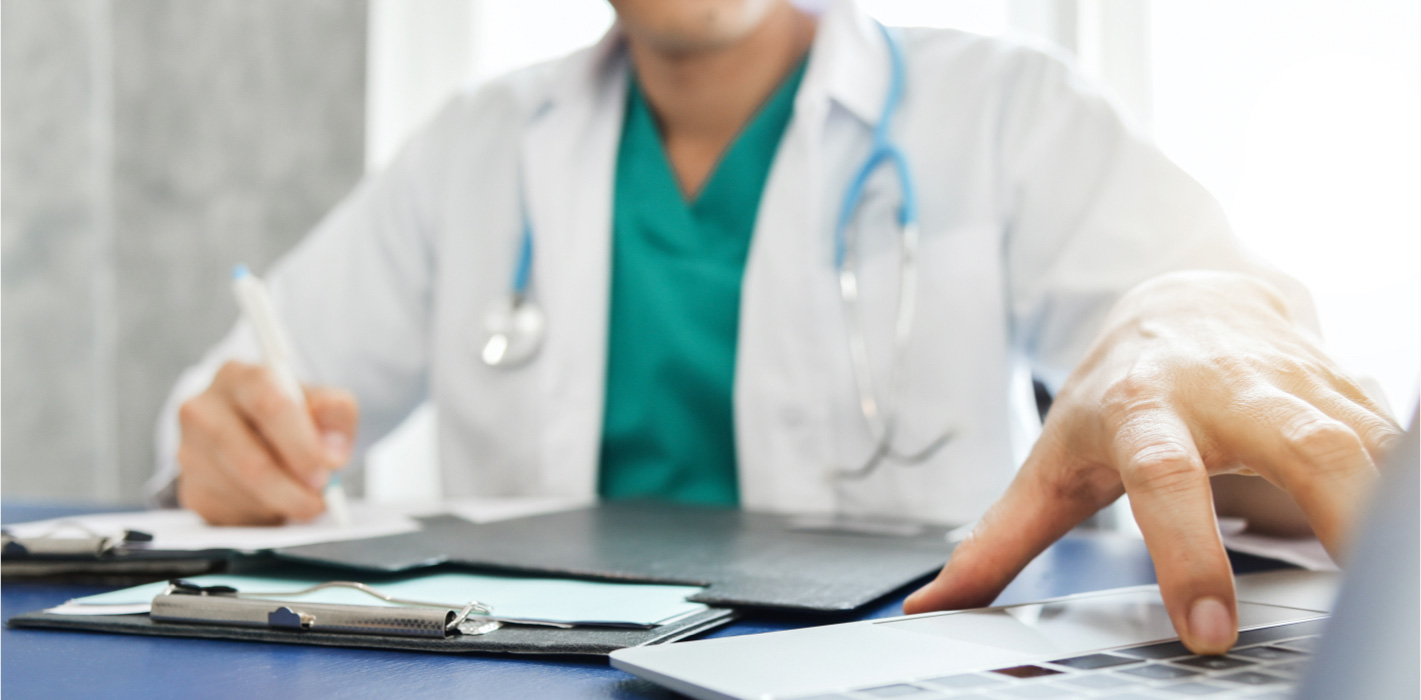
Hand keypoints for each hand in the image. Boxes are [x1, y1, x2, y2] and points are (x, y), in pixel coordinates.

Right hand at [176, 361, 358, 524]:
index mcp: (240, 376)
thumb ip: (336, 415)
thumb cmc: (290, 415)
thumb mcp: (322, 403)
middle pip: (251, 461)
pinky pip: (233, 512)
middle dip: (293, 489)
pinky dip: (263, 513)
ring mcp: (190, 450)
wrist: (253, 432)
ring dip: (282, 503)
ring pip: (244, 492)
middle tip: (320, 499)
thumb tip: (331, 454)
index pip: (270, 405)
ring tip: (300, 494)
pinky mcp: (191, 488)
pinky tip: (273, 498)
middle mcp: (204, 409)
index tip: (324, 472)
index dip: (301, 445)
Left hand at [905, 271, 1400, 653]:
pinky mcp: (1347, 385)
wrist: (1182, 295)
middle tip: (1360, 601)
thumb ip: (996, 542)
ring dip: (1386, 505)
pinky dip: (1404, 485)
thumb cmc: (1114, 392)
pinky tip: (1401, 542)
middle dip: (1340, 513)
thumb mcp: (1051, 462)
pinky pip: (1393, 438)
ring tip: (1394, 583)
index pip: (1165, 479)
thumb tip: (929, 608)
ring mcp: (1296, 381)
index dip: (1187, 552)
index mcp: (1142, 409)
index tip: (1209, 632)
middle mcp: (1226, 388)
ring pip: (1367, 440)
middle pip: (1300, 442)